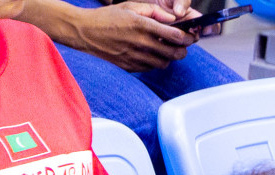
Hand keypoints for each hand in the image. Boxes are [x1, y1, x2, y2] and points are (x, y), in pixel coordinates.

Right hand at [74, 2, 194, 70]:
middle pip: (175, 53)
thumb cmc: (107, 17)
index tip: (190, 36)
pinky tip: (151, 54)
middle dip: (182, 49)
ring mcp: (136, 57)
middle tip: (181, 45)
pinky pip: (151, 68)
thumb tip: (173, 19)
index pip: (175, 36)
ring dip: (169, 57)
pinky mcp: (131, 67)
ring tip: (164, 49)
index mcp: (142, 25)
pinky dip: (155, 62)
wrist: (84, 32)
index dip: (187, 37)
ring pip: (165, 63)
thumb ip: (154, 11)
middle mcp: (141, 43)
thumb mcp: (130, 6)